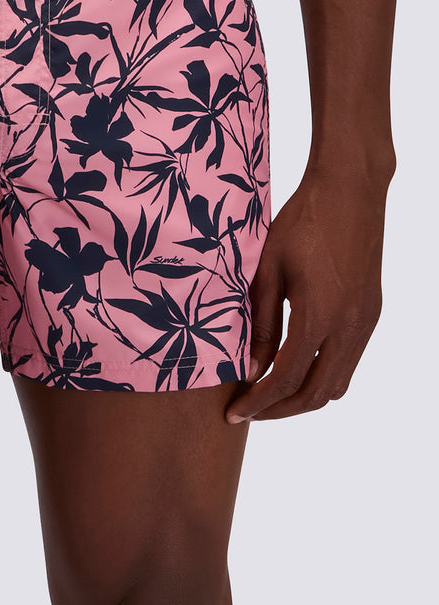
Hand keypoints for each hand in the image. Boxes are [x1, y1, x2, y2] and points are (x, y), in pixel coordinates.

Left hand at [224, 170, 389, 422]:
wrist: (350, 191)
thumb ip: (260, 324)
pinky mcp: (371, 315)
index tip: (233, 413)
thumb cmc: (301, 223)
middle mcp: (350, 327)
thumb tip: (250, 368)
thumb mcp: (267, 271)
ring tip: (268, 394)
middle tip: (248, 412)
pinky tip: (294, 367)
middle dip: (279, 410)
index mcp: (319, 316)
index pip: (286, 379)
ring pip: (337, 384)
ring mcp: (366, 323)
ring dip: (302, 397)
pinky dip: (320, 377)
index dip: (258, 402)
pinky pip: (348, 363)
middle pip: (315, 394)